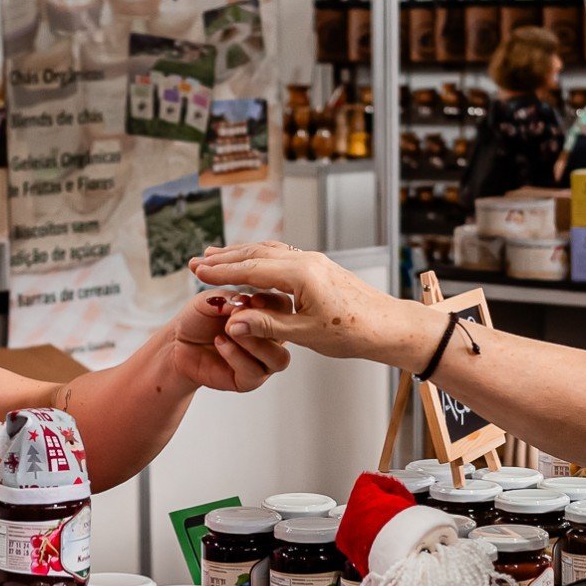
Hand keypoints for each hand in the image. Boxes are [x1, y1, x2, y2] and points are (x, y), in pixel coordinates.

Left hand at [167, 289, 292, 393]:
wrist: (178, 344)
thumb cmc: (198, 319)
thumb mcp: (210, 300)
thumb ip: (229, 299)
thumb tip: (246, 302)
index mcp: (267, 315)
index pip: (284, 308)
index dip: (272, 303)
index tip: (253, 300)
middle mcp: (271, 340)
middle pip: (287, 334)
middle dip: (265, 323)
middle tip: (239, 314)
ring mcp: (262, 362)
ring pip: (278, 358)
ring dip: (256, 344)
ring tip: (231, 330)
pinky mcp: (249, 380)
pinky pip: (253, 371)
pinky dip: (236, 355)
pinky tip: (220, 342)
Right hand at [187, 242, 434, 366]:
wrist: (389, 325)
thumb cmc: (353, 332)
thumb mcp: (306, 333)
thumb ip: (267, 325)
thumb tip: (232, 321)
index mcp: (302, 274)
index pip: (251, 269)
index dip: (221, 271)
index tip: (197, 272)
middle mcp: (306, 260)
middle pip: (256, 253)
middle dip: (224, 258)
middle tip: (196, 262)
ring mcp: (313, 261)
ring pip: (268, 252)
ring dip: (240, 255)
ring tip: (215, 258)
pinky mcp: (318, 268)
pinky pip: (280, 257)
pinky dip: (258, 259)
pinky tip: (249, 264)